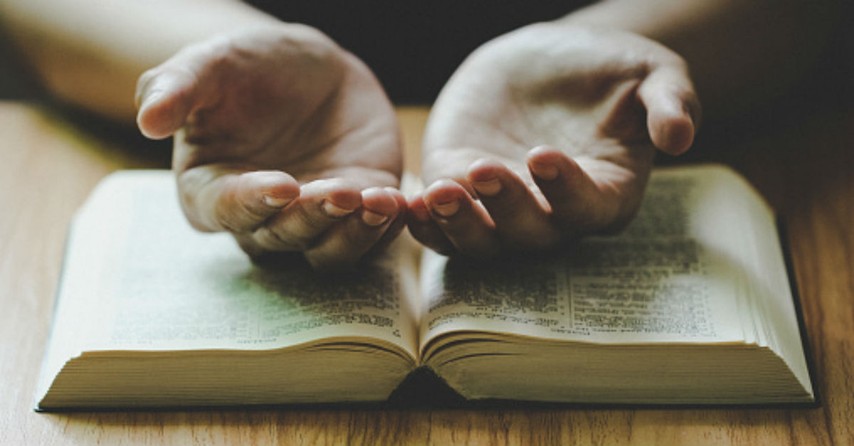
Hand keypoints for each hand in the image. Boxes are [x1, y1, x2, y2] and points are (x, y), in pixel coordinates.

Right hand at [135, 25, 404, 269]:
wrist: (311, 69)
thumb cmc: (249, 68)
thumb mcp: (211, 64)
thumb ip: (177, 88)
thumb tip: (148, 120)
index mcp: (211, 190)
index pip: (224, 210)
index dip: (251, 202)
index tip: (280, 184)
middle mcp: (260, 218)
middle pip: (280, 239)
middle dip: (310, 219)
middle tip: (338, 192)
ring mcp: (311, 221)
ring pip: (328, 251)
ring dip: (354, 234)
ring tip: (378, 201)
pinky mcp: (356, 215)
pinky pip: (371, 237)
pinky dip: (386, 227)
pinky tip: (400, 203)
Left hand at [408, 24, 699, 257]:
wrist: (551, 58)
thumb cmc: (610, 69)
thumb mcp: (652, 72)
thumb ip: (671, 101)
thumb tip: (681, 136)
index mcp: (605, 193)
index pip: (589, 210)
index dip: (567, 191)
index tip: (544, 155)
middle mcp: (553, 214)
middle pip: (531, 236)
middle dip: (507, 210)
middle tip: (484, 171)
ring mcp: (502, 208)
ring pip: (480, 241)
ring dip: (457, 226)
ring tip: (436, 193)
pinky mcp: (460, 188)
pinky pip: (441, 224)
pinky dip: (423, 221)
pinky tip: (405, 203)